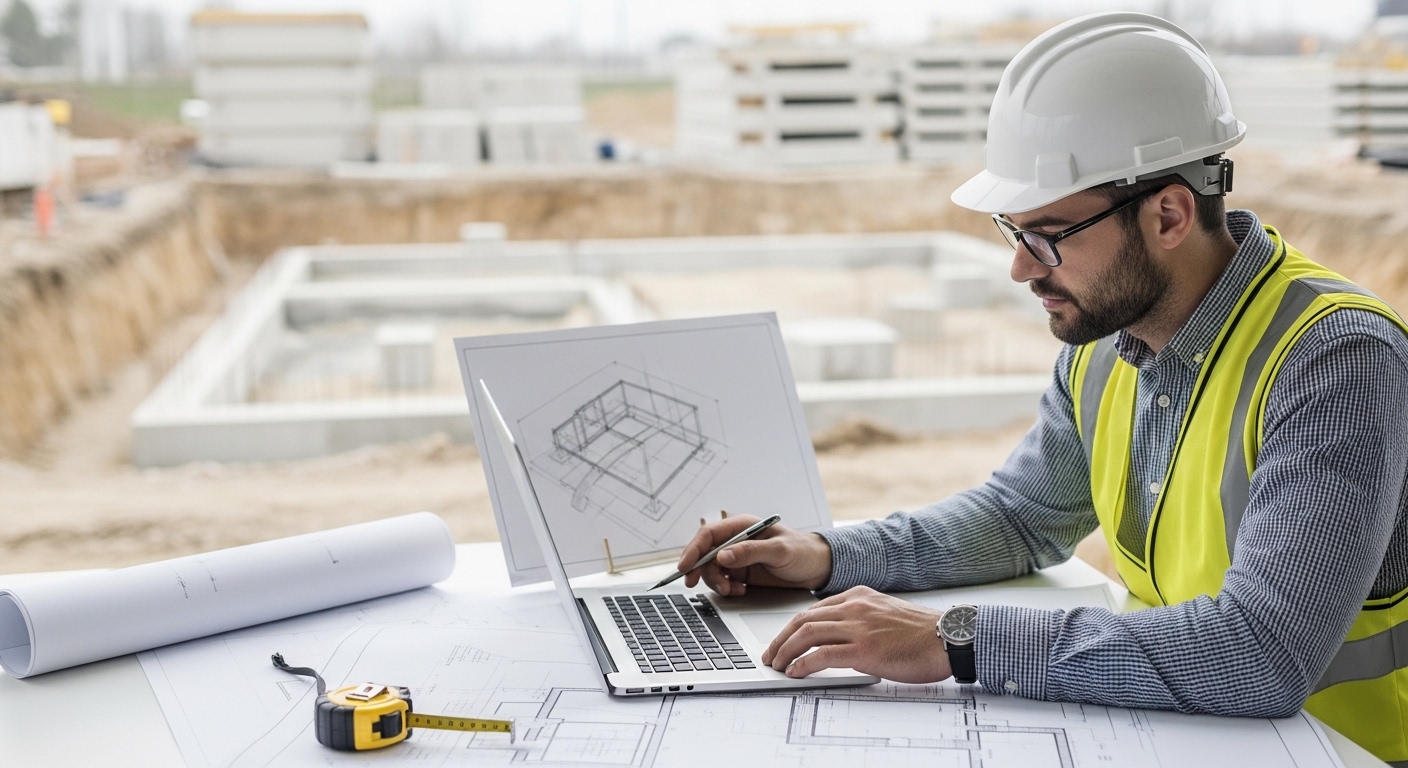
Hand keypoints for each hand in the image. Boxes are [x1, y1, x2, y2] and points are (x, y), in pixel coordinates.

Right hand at [676, 515, 831, 595]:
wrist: (817, 568)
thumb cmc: (802, 551)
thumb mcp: (779, 550)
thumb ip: (750, 552)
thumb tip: (722, 556)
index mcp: (743, 526)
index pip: (709, 534)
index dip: (693, 549)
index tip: (685, 566)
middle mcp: (736, 541)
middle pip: (705, 553)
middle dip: (701, 570)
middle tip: (695, 585)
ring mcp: (737, 557)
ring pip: (712, 570)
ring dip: (717, 582)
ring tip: (733, 590)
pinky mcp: (741, 572)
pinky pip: (723, 580)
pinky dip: (726, 588)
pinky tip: (740, 590)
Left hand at [761, 586, 951, 683]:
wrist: (950, 637)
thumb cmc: (923, 632)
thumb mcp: (885, 613)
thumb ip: (861, 618)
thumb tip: (839, 637)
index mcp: (858, 596)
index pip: (812, 609)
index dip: (791, 627)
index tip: (781, 640)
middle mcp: (855, 607)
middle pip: (803, 620)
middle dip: (780, 639)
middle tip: (770, 655)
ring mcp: (859, 627)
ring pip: (807, 634)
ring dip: (786, 651)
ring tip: (778, 665)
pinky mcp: (865, 649)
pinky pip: (823, 655)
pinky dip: (803, 664)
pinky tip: (796, 672)